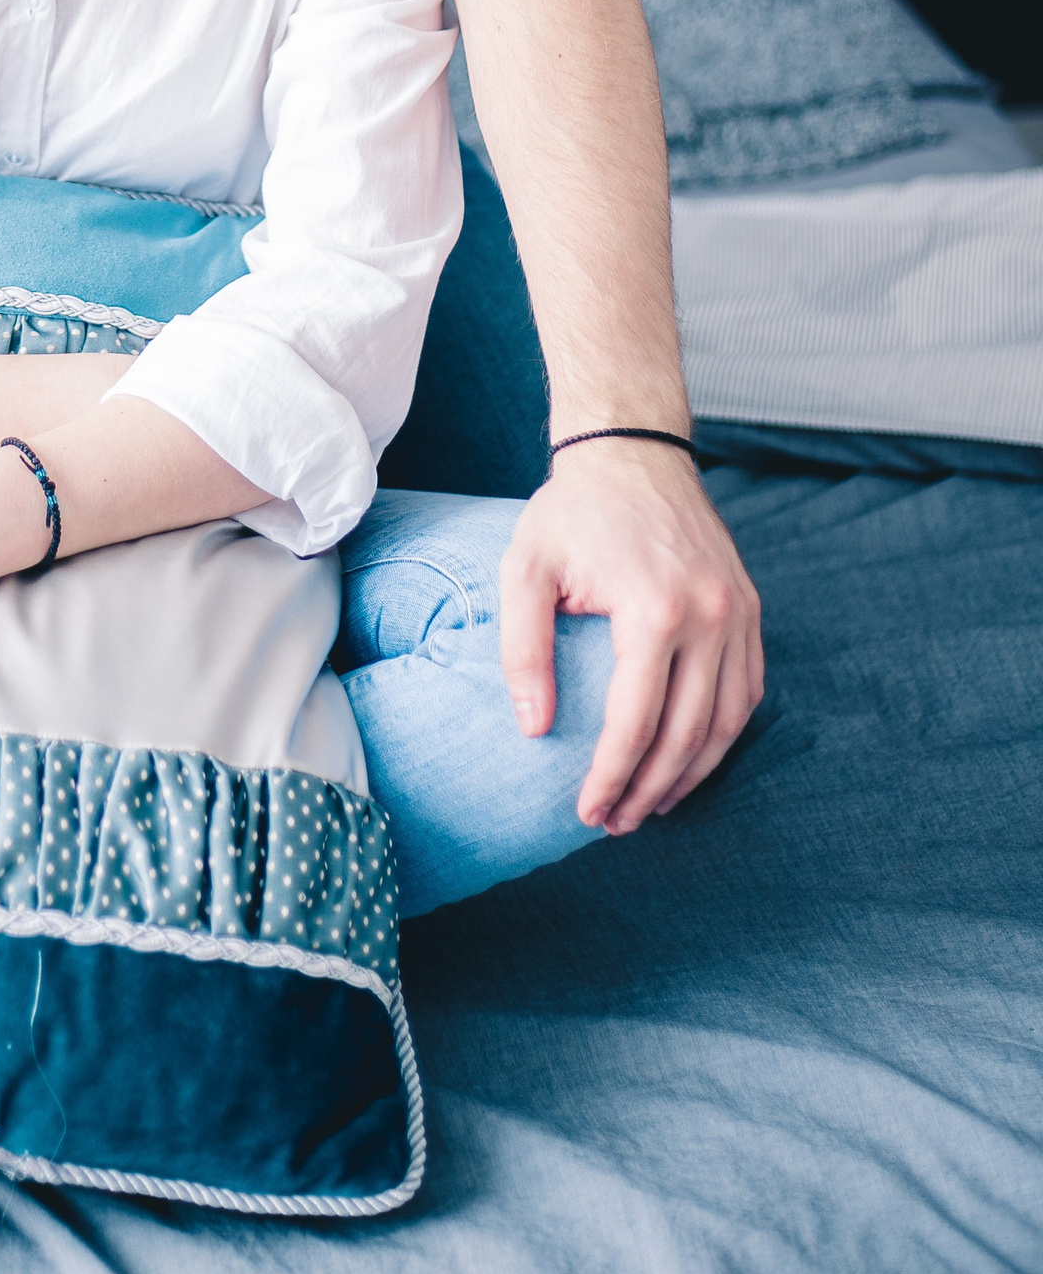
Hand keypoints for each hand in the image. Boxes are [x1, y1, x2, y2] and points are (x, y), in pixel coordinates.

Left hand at [499, 440, 762, 836]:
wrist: (633, 451)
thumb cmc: (572, 512)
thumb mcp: (526, 568)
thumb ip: (522, 648)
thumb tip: (535, 728)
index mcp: (655, 610)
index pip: (636, 722)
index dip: (611, 776)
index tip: (587, 811)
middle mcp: (711, 616)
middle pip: (687, 735)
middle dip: (649, 790)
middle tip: (615, 823)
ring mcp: (740, 613)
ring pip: (727, 723)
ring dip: (692, 774)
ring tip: (652, 805)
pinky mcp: (751, 609)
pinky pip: (748, 691)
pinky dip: (723, 735)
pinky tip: (690, 758)